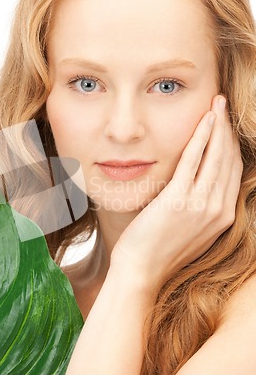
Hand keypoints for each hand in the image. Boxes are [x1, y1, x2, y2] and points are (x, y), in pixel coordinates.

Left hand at [110, 95, 242, 291]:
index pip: (234, 171)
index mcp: (223, 216)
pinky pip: (195, 160)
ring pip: (218, 155)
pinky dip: (202, 136)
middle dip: (228, 128)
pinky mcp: (180, 200)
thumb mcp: (190, 230)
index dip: (231, 143)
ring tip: (217, 103)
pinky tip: (205, 119)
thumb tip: (199, 185)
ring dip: (218, 125)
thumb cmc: (159, 250)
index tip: (226, 124)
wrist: (140, 270)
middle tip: (223, 104)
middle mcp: (219, 209)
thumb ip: (201, 208)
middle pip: (230, 159)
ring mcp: (202, 205)